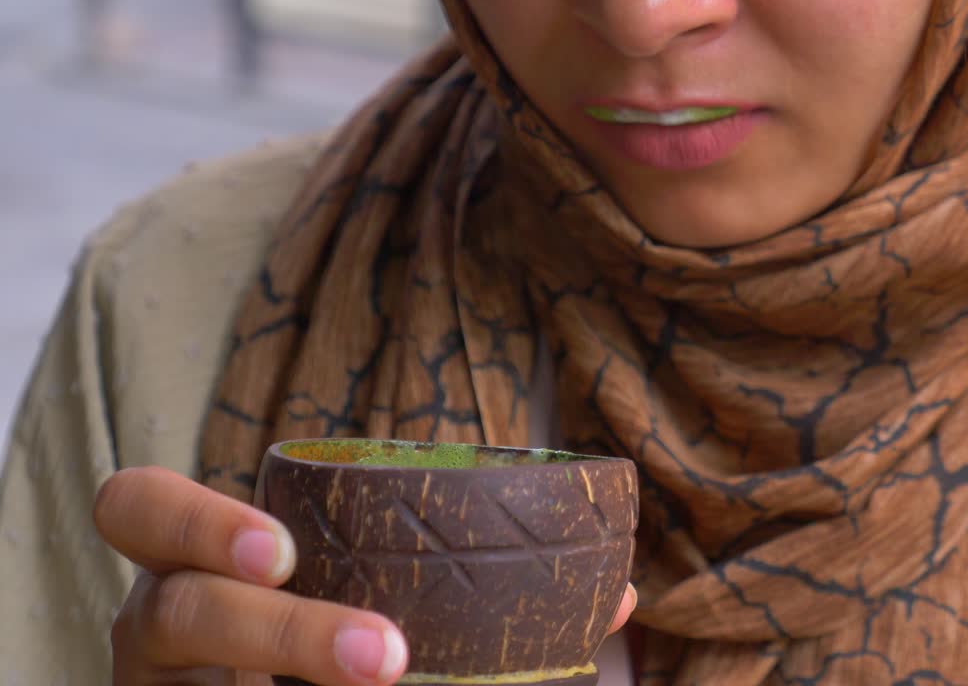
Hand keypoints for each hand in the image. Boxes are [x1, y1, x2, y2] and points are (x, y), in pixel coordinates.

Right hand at [95, 467, 637, 685]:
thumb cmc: (327, 635)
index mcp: (202, 558)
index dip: (197, 520)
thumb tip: (618, 595)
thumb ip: (468, 582)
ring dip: (297, 663)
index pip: (139, 507)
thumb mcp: (375, 594)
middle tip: (382, 653)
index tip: (287, 548)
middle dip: (274, 626)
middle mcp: (162, 626)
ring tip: (390, 680)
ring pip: (193, 668)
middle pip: (172, 607)